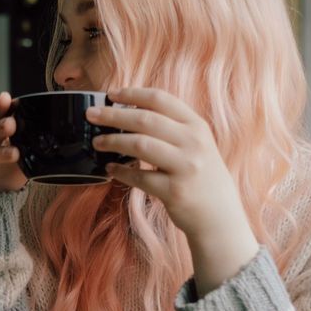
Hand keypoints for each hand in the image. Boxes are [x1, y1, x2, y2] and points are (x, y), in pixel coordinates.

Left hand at [88, 88, 258, 292]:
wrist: (220, 216)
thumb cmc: (201, 176)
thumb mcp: (196, 144)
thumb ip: (171, 127)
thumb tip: (128, 112)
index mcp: (197, 126)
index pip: (160, 99)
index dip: (132, 94)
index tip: (111, 94)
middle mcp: (194, 143)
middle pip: (145, 120)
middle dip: (113, 115)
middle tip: (91, 115)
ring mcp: (186, 167)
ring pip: (140, 145)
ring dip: (113, 142)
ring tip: (97, 142)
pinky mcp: (175, 191)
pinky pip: (140, 177)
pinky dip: (121, 172)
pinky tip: (110, 169)